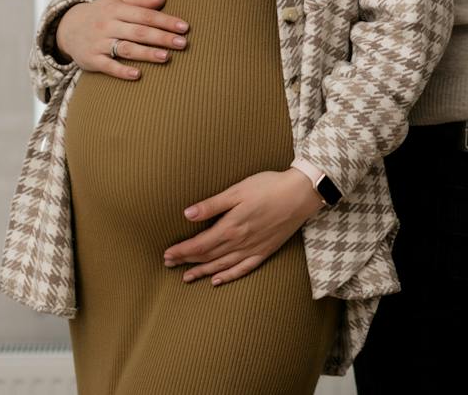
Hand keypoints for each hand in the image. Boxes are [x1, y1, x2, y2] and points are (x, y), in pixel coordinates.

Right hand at [55, 0, 188, 79]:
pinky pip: (108, 66)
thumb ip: (140, 0)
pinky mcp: (92, 60)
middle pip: (138, 32)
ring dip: (146, 53)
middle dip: (162, 37)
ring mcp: (99, 43)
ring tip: (166, 57)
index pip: (145, 15)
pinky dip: (122, 71)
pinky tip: (138, 75)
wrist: (67, 28)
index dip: (165, 21)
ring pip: (125, 48)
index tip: (184, 27)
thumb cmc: (100, 13)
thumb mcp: (116, 1)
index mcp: (116, 9)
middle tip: (183, 43)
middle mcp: (107, 25)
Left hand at [164, 169, 324, 285]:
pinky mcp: (264, 251)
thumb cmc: (269, 187)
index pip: (199, 244)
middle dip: (187, 260)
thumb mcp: (238, 190)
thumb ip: (213, 204)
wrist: (301, 194)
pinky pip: (242, 269)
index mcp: (231, 227)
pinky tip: (217, 280)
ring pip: (222, 265)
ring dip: (202, 271)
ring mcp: (252, 249)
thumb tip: (187, 214)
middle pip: (208, 256)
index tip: (167, 254)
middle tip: (169, 264)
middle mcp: (239, 243)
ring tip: (186, 277)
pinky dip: (228, 276)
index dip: (182, 250)